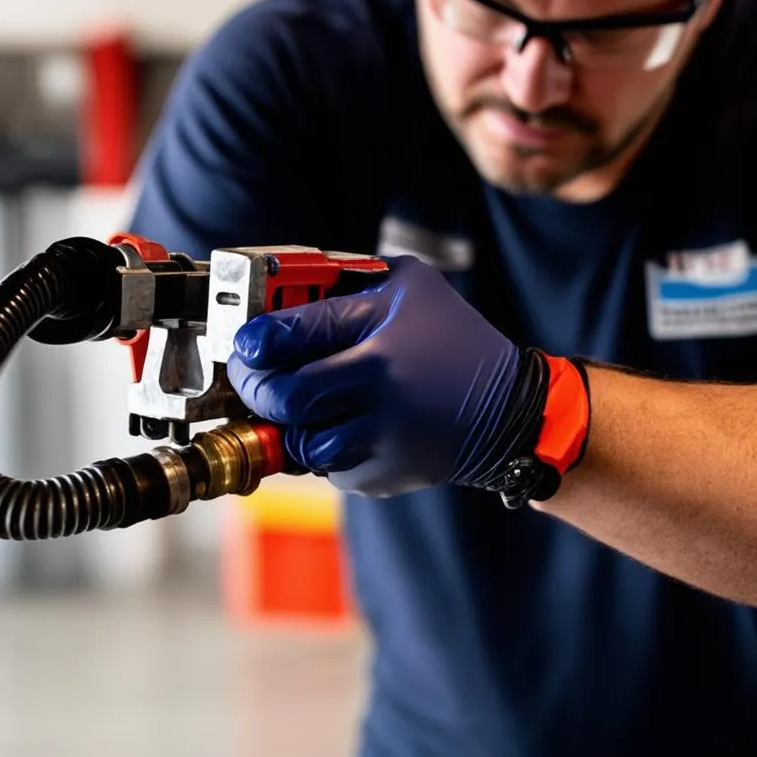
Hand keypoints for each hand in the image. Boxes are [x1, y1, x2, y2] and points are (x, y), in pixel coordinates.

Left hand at [226, 255, 535, 496]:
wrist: (509, 413)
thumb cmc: (454, 339)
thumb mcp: (411, 287)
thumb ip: (351, 280)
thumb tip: (286, 288)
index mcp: (380, 343)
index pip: (292, 338)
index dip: (254, 342)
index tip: (246, 343)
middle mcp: (378, 396)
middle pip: (283, 399)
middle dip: (258, 388)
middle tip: (258, 378)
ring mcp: (381, 442)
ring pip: (300, 442)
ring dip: (295, 424)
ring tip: (309, 404)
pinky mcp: (384, 476)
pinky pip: (328, 469)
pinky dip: (327, 450)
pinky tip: (348, 426)